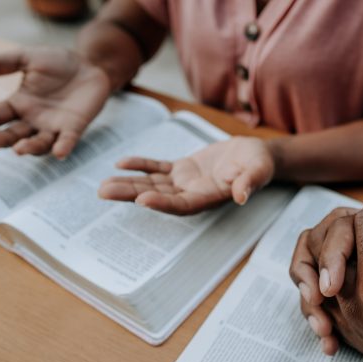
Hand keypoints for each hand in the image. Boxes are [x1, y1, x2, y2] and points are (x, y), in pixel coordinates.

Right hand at [0, 46, 109, 158]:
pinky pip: (67, 140)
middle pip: (11, 136)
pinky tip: (59, 153)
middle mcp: (32, 121)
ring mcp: (53, 126)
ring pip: (38, 143)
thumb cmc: (57, 63)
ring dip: (29, 148)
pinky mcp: (75, 127)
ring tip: (19, 149)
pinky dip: (63, 147)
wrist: (90, 64)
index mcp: (17, 105)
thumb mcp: (26, 58)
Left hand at [98, 137, 274, 214]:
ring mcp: (185, 182)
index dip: (162, 203)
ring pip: (152, 184)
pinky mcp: (182, 169)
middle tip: (104, 192)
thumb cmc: (259, 163)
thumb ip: (250, 182)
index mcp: (209, 197)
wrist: (256, 155)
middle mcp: (192, 194)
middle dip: (131, 195)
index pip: (183, 205)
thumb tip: (242, 196)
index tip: (142, 200)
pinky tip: (121, 163)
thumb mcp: (259, 169)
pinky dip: (140, 165)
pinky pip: (158, 168)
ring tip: (102, 186)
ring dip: (128, 184)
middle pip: (158, 197)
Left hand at [304, 198, 362, 361]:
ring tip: (362, 241)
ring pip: (315, 256)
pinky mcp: (336, 320)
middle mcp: (348, 298)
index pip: (362, 221)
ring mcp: (338, 312)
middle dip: (357, 224)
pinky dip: (321, 269)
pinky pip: (312, 285)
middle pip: (332, 236)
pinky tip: (344, 267)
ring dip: (335, 241)